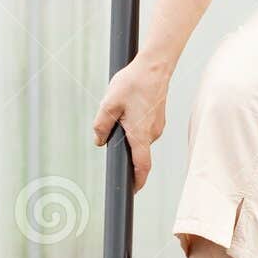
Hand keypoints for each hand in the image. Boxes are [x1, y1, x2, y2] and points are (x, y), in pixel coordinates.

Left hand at [92, 54, 169, 191]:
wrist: (155, 65)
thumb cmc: (134, 82)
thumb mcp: (109, 103)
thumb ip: (101, 125)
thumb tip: (99, 141)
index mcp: (140, 134)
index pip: (142, 167)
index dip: (137, 182)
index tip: (131, 191)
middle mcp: (152, 134)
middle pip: (137, 152)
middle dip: (124, 148)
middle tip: (112, 128)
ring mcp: (157, 126)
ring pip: (140, 139)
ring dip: (129, 133)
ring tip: (121, 110)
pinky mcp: (158, 119)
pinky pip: (144, 130)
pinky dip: (135, 125)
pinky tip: (130, 107)